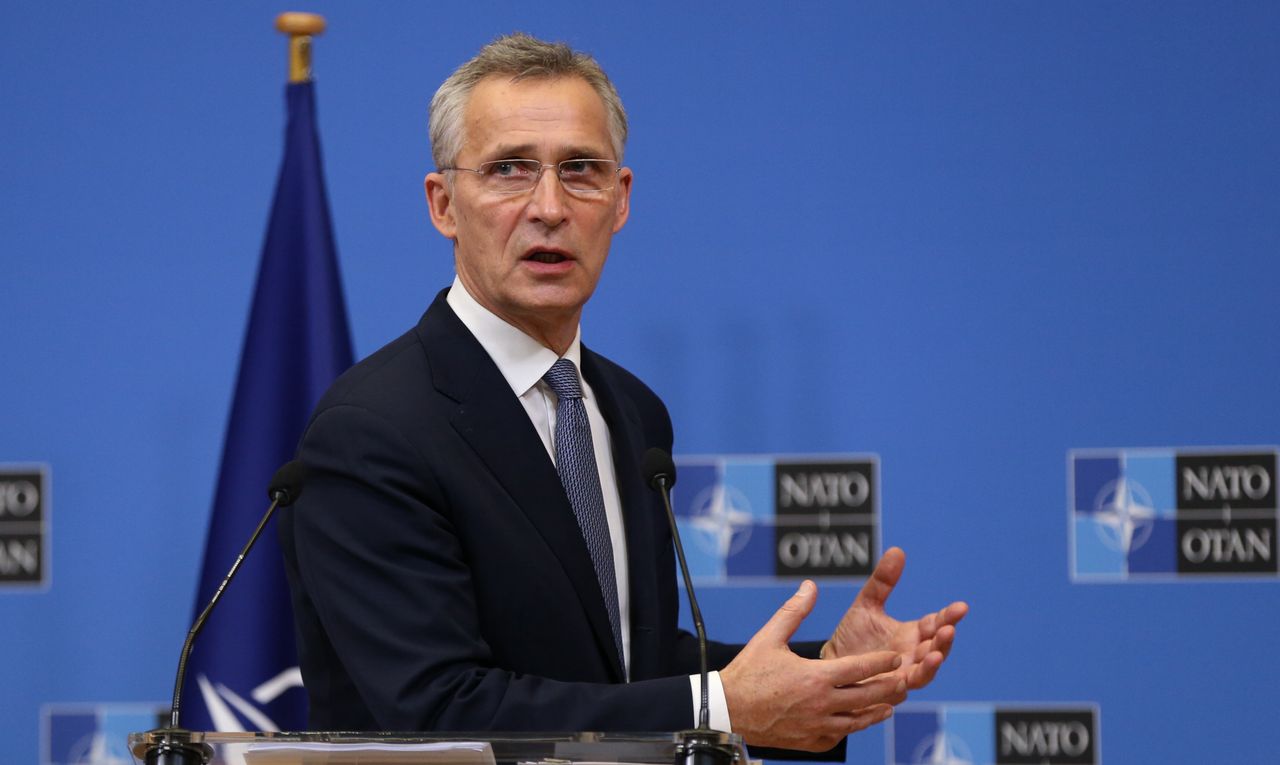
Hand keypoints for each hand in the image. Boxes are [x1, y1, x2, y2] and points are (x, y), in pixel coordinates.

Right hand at [720, 580, 907, 751]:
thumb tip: (810, 586)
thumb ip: (794, 611)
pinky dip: (850, 729)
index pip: (860, 669)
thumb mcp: (769, 636)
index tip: (894, 657)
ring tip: (888, 705)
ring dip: (875, 712)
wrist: (726, 710)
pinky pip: (838, 737)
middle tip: (903, 680)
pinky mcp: (809, 742)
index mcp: (816, 677)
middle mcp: (821, 704)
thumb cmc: (747, 672)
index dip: (881, 662)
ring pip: (857, 721)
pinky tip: (855, 722)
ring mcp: (817, 726)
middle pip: (867, 696)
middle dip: (888, 687)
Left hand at [823, 547, 967, 690]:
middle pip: (936, 648)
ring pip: (925, 671)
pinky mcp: (888, 691)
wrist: (830, 666)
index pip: (934, 623)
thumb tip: (897, 551)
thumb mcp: (866, 605)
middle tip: (949, 628)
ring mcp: (903, 674)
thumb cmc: (851, 637)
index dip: (948, 616)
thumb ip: (883, 582)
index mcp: (911, 634)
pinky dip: (908, 683)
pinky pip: (903, 689)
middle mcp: (912, 655)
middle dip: (945, 639)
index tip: (961, 607)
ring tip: (935, 653)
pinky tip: (907, 676)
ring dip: (933, 663)